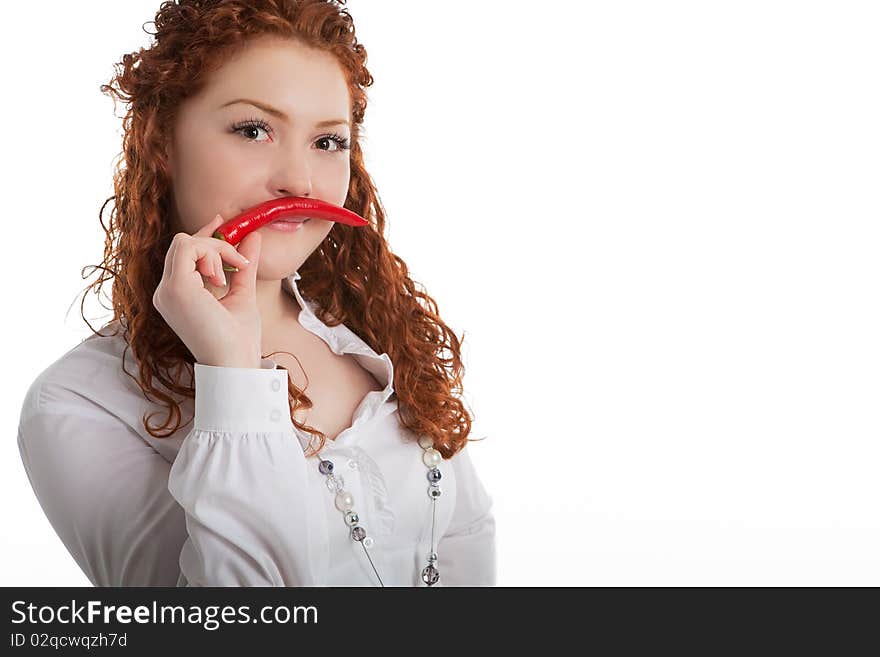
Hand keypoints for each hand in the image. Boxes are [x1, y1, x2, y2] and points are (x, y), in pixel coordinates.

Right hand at [152, 213, 262, 367]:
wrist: (235, 365)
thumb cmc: (238, 340)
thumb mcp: (242, 294)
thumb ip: (244, 267)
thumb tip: (253, 237)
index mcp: (178, 296)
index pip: (184, 255)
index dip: (203, 236)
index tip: (221, 222)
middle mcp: (166, 293)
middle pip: (183, 244)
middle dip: (215, 242)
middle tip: (240, 258)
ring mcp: (167, 291)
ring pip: (185, 242)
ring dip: (215, 250)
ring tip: (229, 277)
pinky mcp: (175, 289)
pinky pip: (188, 247)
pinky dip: (211, 253)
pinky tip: (222, 277)